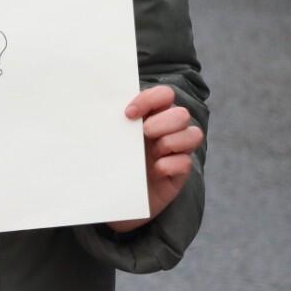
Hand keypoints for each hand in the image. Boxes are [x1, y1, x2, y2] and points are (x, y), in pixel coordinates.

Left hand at [105, 85, 202, 233]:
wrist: (114, 196)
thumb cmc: (112, 159)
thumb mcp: (111, 136)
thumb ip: (112, 120)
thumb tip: (96, 107)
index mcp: (152, 114)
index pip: (164, 94)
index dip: (150, 100)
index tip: (128, 114)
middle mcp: (168, 130)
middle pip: (181, 114)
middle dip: (162, 123)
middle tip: (143, 134)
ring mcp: (177, 151)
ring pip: (193, 134)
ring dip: (170, 142)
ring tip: (151, 154)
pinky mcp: (180, 172)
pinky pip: (186, 162)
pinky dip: (170, 164)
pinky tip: (155, 170)